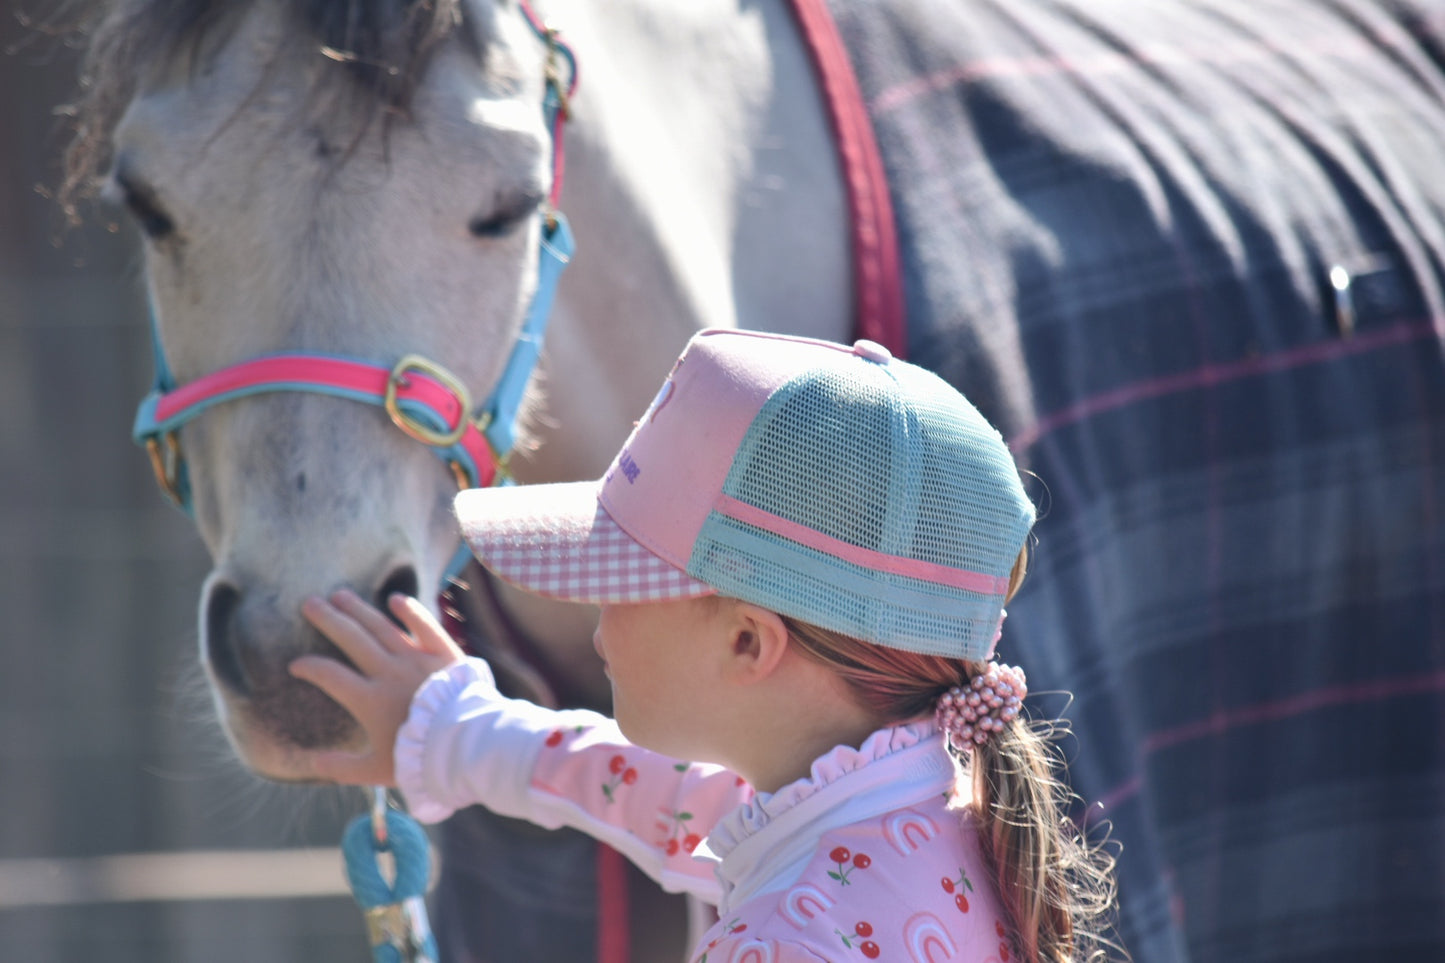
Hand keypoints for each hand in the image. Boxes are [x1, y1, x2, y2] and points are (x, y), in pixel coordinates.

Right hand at [291, 589, 465, 785]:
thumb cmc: (420, 760)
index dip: (310, 667)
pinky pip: (425, 626)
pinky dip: (411, 611)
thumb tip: (312, 763)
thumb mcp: (376, 770)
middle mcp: (389, 672)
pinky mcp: (444, 653)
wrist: (466, 745)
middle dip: (328, 619)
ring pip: (382, 627)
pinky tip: (396, 599)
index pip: (330, 675)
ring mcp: (416, 659)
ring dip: (359, 609)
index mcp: (369, 699)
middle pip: (352, 639)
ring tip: (340, 595)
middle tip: (309, 602)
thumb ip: (342, 767)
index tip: (297, 664)